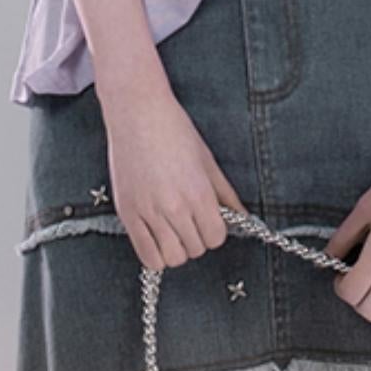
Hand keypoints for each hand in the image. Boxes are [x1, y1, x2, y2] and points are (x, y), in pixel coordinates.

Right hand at [103, 87, 246, 268]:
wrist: (137, 113)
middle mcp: (174, 207)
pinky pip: (146, 256)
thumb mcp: (208, 161)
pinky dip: (156, 255)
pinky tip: (158, 238)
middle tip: (190, 221)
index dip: (214, 231)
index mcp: (198, 194)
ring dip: (176, 249)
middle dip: (196, 238)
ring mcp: (148, 212)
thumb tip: (243, 217)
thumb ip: (226, 194)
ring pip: (172, 257)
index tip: (208, 220)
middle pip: (195, 249)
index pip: (215, 237)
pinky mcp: (127, 214)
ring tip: (173, 230)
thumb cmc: (174, 130)